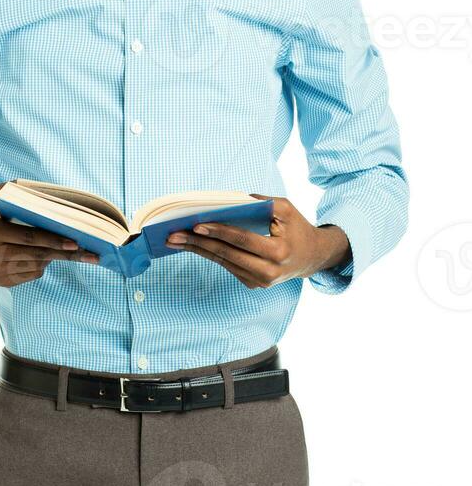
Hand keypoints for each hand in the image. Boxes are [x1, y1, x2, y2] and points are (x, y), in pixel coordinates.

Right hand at [0, 184, 99, 285]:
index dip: (52, 240)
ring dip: (54, 257)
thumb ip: (16, 191)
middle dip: (65, 254)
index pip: (27, 237)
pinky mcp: (0, 282)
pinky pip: (31, 274)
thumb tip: (48, 194)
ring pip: (35, 266)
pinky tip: (44, 255)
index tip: (75, 242)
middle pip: (35, 255)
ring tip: (69, 249)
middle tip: (90, 254)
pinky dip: (41, 264)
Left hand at [164, 194, 351, 288]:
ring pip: (223, 262)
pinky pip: (228, 266)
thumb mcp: (284, 209)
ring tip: (175, 239)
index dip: (219, 232)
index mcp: (277, 252)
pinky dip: (209, 254)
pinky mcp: (253, 284)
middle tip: (173, 235)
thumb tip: (228, 201)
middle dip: (198, 244)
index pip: (242, 240)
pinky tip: (192, 245)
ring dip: (197, 250)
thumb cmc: (297, 227)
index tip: (196, 225)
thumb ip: (259, 202)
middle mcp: (268, 272)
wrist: (312, 256)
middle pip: (226, 255)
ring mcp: (259, 282)